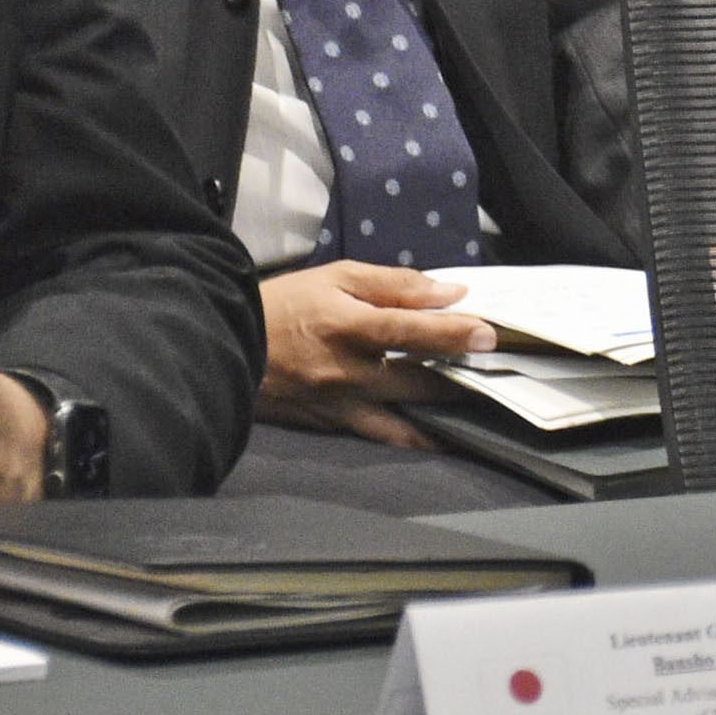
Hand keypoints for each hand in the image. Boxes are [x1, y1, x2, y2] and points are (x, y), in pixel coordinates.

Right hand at [257, 263, 497, 449]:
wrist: (221, 345)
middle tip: (494, 374)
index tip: (488, 334)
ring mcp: (336, 406)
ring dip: (442, 418)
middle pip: (415, 382)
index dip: (452, 333)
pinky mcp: (328, 426)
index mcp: (345, 327)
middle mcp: (344, 372)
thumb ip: (395, 285)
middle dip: (459, 381)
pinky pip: (379, 436)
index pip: (410, 331)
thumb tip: (449, 294)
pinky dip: (412, 437)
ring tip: (477, 411)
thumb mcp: (337, 278)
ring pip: (403, 424)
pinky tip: (439, 434)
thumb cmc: (284, 304)